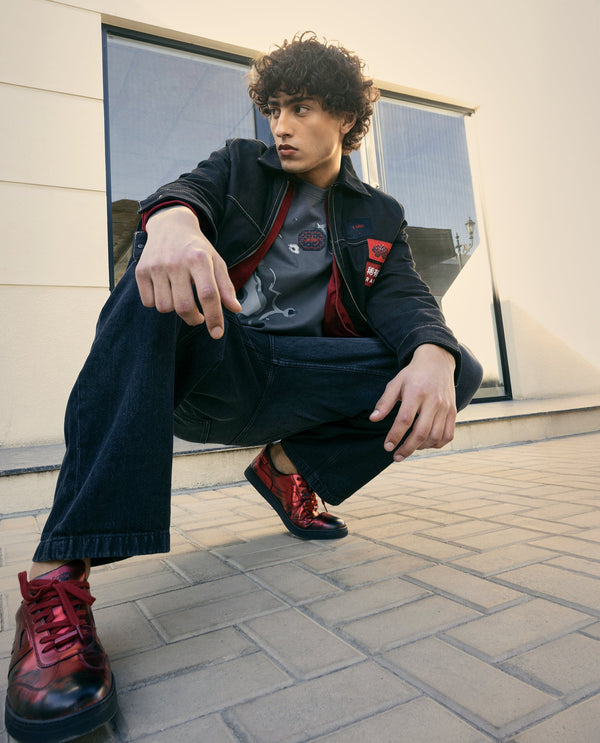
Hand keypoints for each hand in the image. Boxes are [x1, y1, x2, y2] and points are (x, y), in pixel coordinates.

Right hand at [135, 206, 240, 336]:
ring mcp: (156, 266)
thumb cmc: (197, 249)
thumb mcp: (216, 262)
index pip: (208, 294)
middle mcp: (176, 262)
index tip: (217, 333)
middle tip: (198, 317)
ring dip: (175, 310)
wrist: (170, 226)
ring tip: (181, 297)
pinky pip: (149, 302)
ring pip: (165, 307)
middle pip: (184, 306)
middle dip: (194, 319)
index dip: (214, 317)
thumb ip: (226, 286)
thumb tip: (235, 309)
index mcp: (199, 259)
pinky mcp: (141, 271)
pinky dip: (158, 303)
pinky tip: (166, 291)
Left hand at [369, 344, 456, 460]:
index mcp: (416, 392)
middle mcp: (433, 401)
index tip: (387, 447)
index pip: (405, 419)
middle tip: (396, 457)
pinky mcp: (453, 412)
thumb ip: (384, 402)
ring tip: (409, 448)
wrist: (437, 362)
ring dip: (421, 447)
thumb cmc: (413, 375)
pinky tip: (425, 444)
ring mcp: (445, 407)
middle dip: (407, 448)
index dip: (395, 436)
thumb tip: (373, 419)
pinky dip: (437, 444)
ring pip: (435, 436)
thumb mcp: (395, 383)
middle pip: (421, 432)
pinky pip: (448, 435)